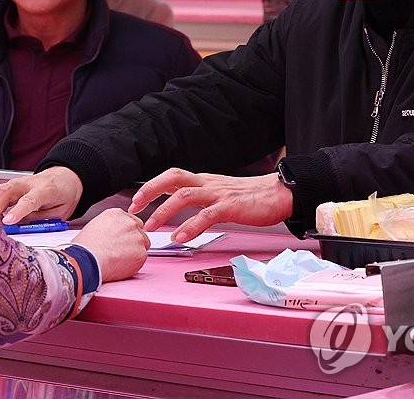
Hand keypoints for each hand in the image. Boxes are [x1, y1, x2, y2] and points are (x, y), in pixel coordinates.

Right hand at [0, 166, 82, 224]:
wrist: (66, 178)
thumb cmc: (64, 195)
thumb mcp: (60, 212)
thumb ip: (41, 220)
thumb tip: (20, 229)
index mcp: (46, 189)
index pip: (30, 200)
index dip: (18, 211)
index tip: (7, 222)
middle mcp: (30, 183)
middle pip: (8, 190)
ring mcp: (19, 183)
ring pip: (0, 191)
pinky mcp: (13, 186)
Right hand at [72, 209, 149, 281]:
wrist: (87, 260)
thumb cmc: (85, 247)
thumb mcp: (94, 225)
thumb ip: (109, 226)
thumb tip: (111, 233)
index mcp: (117, 214)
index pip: (131, 221)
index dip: (127, 232)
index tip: (121, 239)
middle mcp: (130, 223)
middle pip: (139, 232)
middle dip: (133, 241)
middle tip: (121, 251)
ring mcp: (138, 238)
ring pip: (142, 245)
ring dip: (134, 252)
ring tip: (118, 259)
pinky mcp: (141, 253)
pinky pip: (141, 259)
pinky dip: (134, 264)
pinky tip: (121, 265)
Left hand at [128, 169, 292, 243]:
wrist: (279, 194)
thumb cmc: (251, 198)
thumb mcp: (220, 194)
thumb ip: (201, 199)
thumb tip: (179, 209)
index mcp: (204, 181)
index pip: (172, 177)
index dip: (151, 187)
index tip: (136, 202)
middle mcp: (208, 183)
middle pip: (173, 178)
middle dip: (150, 191)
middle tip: (134, 209)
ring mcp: (219, 194)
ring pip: (185, 195)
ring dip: (164, 211)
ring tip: (151, 227)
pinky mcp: (231, 206)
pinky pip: (207, 215)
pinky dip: (191, 226)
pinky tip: (181, 237)